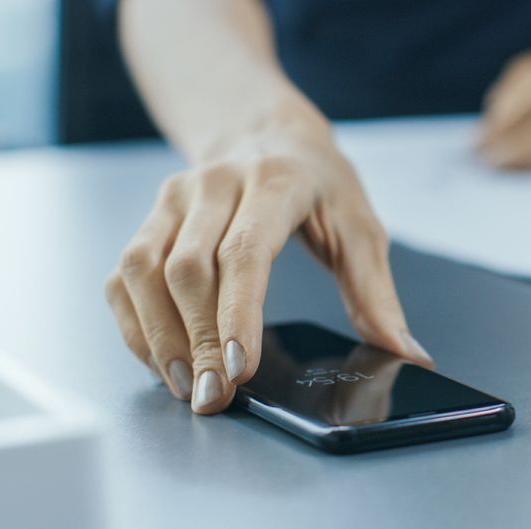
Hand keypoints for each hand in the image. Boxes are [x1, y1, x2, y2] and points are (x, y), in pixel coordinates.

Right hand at [104, 132, 432, 414]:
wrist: (266, 130)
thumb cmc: (319, 182)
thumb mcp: (360, 227)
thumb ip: (376, 293)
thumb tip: (406, 352)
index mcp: (277, 184)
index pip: (246, 251)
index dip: (238, 312)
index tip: (238, 366)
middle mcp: (216, 185)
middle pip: (188, 269)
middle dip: (198, 341)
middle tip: (215, 396)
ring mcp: (175, 199)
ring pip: (143, 270)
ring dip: (158, 336)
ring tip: (185, 387)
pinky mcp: (150, 217)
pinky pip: (124, 275)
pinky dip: (135, 323)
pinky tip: (160, 359)